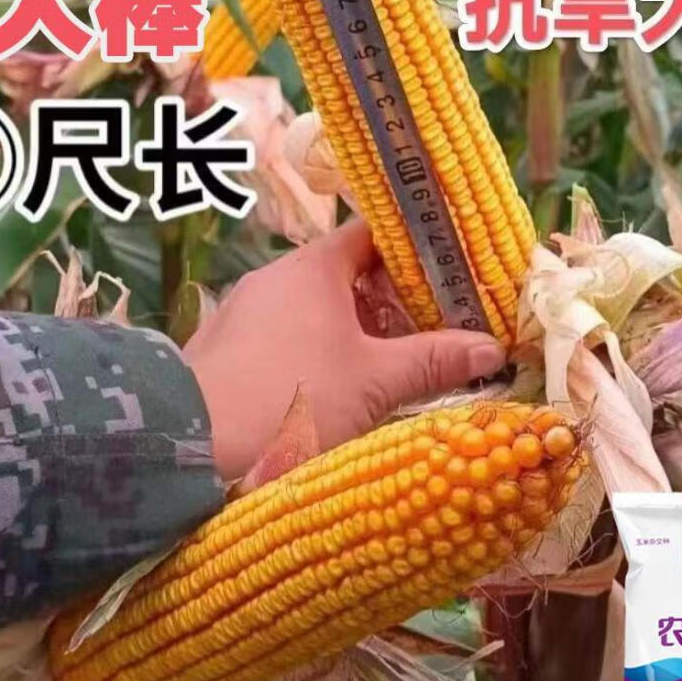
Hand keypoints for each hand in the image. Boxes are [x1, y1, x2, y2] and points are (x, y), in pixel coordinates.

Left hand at [184, 218, 505, 480]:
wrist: (190, 447)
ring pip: (314, 311)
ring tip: (394, 369)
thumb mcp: (375, 382)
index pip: (371, 233)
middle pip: (346, 275)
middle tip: (435, 330)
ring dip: (355, 334)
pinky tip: (336, 394)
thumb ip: (433, 360)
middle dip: (391, 302)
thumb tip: (491, 348)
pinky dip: (318, 355)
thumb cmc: (292, 398)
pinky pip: (285, 339)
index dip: (413, 248)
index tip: (450, 272)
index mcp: (313, 267)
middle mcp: (275, 278)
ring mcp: (245, 314)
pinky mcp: (225, 351)